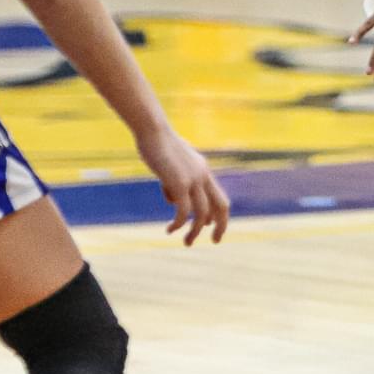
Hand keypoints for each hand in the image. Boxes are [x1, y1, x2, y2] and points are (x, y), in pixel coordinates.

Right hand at [136, 127, 229, 245]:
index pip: (218, 196)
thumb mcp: (170, 165)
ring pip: (202, 214)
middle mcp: (203, 175)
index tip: (208, 227)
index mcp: (203, 170)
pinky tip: (170, 229)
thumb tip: (173, 200)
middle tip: (215, 241)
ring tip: (187, 243)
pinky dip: (179, 224)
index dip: (217, 214)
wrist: (152, 130)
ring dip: (195, 231)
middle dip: (221, 226)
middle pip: (221, 206)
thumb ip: (174, 181)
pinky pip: (184, 211)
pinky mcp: (180, 183)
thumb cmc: (156, 144)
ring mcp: (193, 179)